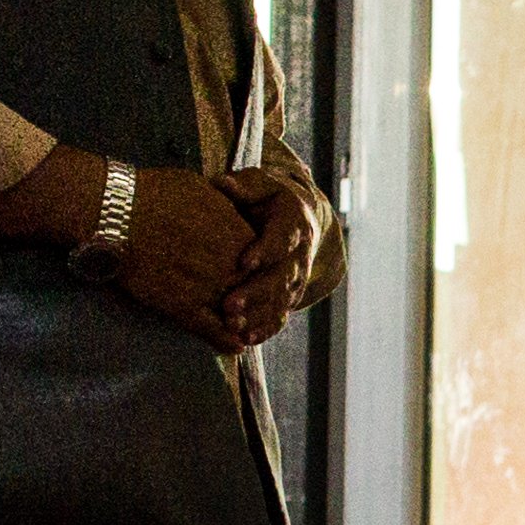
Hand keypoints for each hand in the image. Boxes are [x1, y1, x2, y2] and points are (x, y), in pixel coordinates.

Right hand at [103, 163, 271, 351]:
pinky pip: (213, 331)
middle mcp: (230, 264)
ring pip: (237, 313)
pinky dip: (225, 342)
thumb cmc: (154, 193)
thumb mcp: (201, 189)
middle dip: (252, 298)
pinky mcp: (184, 307)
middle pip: (253, 289)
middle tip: (250, 306)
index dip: (255, 269)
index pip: (261, 260)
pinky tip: (235, 349)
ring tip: (245, 329)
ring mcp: (209, 287)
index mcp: (239, 234)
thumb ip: (223, 206)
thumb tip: (229, 207)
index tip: (248, 273)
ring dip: (244, 323)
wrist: (118, 214)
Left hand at [213, 176, 323, 349]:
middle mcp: (300, 253)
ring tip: (232, 327)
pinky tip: (246, 340)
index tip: (244, 263)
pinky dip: (265, 329)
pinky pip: (280, 315)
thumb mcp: (259, 184)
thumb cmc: (266, 197)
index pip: (283, 238)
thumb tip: (223, 185)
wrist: (293, 217)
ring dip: (257, 316)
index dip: (265, 251)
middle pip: (282, 276)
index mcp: (294, 223)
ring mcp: (297, 278)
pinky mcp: (290, 295)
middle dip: (256, 293)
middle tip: (229, 305)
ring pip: (280, 300)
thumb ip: (244, 186)